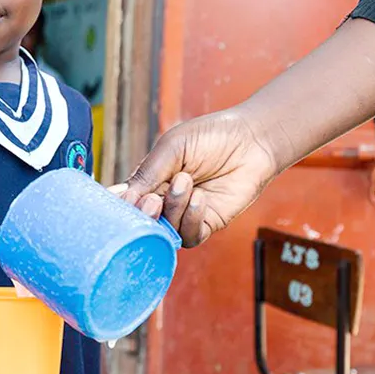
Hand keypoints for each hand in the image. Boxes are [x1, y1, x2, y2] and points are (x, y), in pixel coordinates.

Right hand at [117, 109, 275, 247]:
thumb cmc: (211, 137)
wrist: (251, 140)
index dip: (122, 205)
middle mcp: (165, 201)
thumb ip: (147, 173)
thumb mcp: (172, 147)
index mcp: (151, 180)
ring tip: (185, 182)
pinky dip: (190, 219)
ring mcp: (185, 215)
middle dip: (145, 214)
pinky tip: (199, 198)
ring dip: (173, 208)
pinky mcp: (207, 224)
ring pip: (166, 230)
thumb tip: (123, 198)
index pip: (127, 200)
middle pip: (143, 221)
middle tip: (152, 200)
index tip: (124, 199)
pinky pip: (190, 236)